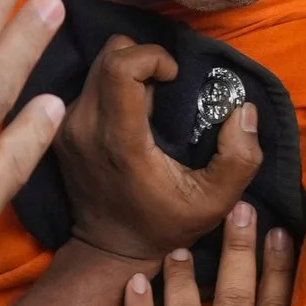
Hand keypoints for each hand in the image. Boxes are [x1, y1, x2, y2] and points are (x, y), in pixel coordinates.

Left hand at [53, 35, 262, 261]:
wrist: (110, 250)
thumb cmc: (164, 225)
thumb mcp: (215, 202)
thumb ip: (239, 158)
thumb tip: (243, 110)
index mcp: (119, 141)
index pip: (121, 66)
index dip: (153, 57)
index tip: (175, 78)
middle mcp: (85, 127)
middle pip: (109, 55)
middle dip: (144, 59)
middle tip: (166, 88)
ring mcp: (67, 128)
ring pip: (97, 66)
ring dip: (128, 72)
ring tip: (150, 103)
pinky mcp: (61, 130)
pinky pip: (89, 85)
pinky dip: (114, 87)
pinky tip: (132, 116)